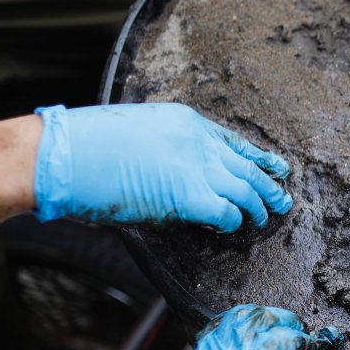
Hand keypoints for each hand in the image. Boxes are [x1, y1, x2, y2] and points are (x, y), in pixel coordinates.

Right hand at [33, 103, 293, 230]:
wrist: (67, 154)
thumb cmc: (89, 147)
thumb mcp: (140, 132)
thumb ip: (169, 148)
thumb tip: (182, 172)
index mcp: (187, 122)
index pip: (235, 141)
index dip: (259, 157)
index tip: (276, 167)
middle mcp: (199, 142)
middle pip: (248, 165)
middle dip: (269, 185)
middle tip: (282, 199)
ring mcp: (196, 168)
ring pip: (245, 189)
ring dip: (257, 207)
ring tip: (263, 218)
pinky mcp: (189, 196)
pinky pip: (226, 211)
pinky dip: (232, 221)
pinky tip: (231, 226)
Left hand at [165, 304, 349, 349]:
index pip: (292, 339)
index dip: (315, 342)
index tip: (328, 346)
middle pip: (267, 317)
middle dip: (291, 323)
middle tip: (306, 341)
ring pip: (241, 314)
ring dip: (265, 319)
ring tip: (280, 335)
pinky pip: (219, 325)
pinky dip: (239, 323)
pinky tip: (248, 339)